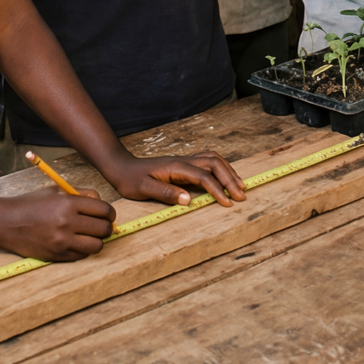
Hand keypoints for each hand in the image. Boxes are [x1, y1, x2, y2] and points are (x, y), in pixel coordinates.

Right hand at [0, 190, 114, 259]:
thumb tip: (102, 204)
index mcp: (69, 203)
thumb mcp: (56, 191)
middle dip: (106, 227)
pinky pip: (82, 256)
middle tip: (101, 226)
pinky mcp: (57, 255)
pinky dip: (83, 250)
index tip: (108, 215)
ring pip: (97, 246)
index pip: (104, 210)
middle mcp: (67, 223)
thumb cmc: (32, 203)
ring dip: (97, 241)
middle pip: (103, 229)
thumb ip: (81, 195)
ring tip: (90, 236)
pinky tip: (76, 242)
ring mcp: (62, 241)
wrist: (7, 222)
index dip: (110, 213)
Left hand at [105, 150, 246, 207]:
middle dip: (230, 178)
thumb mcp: (143, 190)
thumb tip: (188, 199)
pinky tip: (225, 178)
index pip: (203, 176)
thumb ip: (166, 193)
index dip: (217, 189)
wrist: (122, 168)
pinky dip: (221, 168)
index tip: (227, 203)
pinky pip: (208, 161)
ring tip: (239, 186)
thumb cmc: (131, 180)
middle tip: (241, 195)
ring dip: (228, 171)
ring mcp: (184, 161)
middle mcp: (183, 161)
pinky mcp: (184, 165)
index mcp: (176, 167)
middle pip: (214, 163)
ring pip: (213, 159)